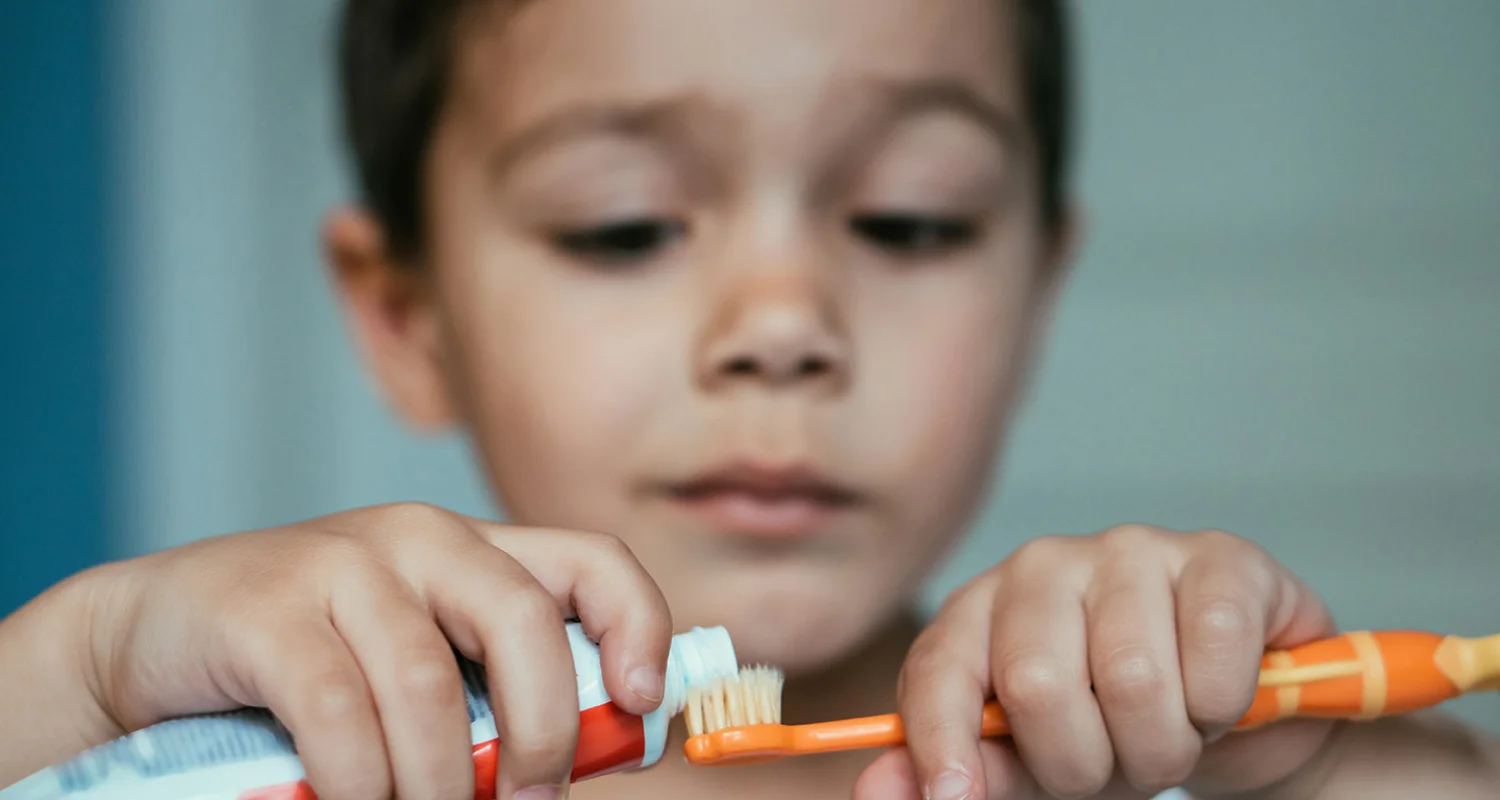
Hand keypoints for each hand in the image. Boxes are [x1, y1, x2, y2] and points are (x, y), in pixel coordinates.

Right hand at [22, 503, 672, 799]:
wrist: (157, 635)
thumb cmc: (310, 663)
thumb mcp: (419, 663)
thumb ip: (496, 692)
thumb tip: (605, 752)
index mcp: (474, 549)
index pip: (593, 560)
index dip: (638, 625)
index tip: (643, 702)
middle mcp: (419, 539)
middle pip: (523, 620)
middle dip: (546, 728)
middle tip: (535, 799)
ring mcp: (340, 565)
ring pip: (429, 687)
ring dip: (443, 782)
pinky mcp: (266, 609)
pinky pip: (340, 712)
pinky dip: (363, 783)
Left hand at [854, 526, 1337, 798]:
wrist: (1237, 703)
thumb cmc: (1114, 726)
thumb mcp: (1033, 761)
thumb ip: (962, 771)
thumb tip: (876, 790)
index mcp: (980, 611)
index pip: (939, 669)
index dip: (942, 742)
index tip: (955, 797)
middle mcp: (1044, 567)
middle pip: (1036, 684)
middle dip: (1083, 764)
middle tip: (1116, 767)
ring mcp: (1130, 551)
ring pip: (1132, 680)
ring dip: (1163, 745)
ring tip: (1169, 733)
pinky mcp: (1219, 557)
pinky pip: (1214, 651)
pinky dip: (1224, 706)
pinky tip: (1219, 696)